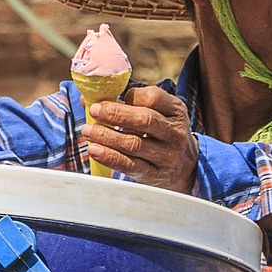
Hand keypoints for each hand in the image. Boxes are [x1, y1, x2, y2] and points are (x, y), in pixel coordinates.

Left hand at [83, 85, 199, 192]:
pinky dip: (110, 157)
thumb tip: (87, 98)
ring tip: (87, 130)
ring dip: (107, 136)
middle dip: (116, 114)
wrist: (184, 169)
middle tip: (94, 110)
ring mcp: (167, 156)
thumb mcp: (156, 114)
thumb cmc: (160, 134)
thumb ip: (128, 104)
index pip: (154, 98)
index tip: (109, 98)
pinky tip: (94, 150)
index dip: (129, 96)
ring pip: (134, 144)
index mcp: (175, 111)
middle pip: (145, 120)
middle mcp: (175, 133)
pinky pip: (130, 165)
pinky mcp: (155, 175)